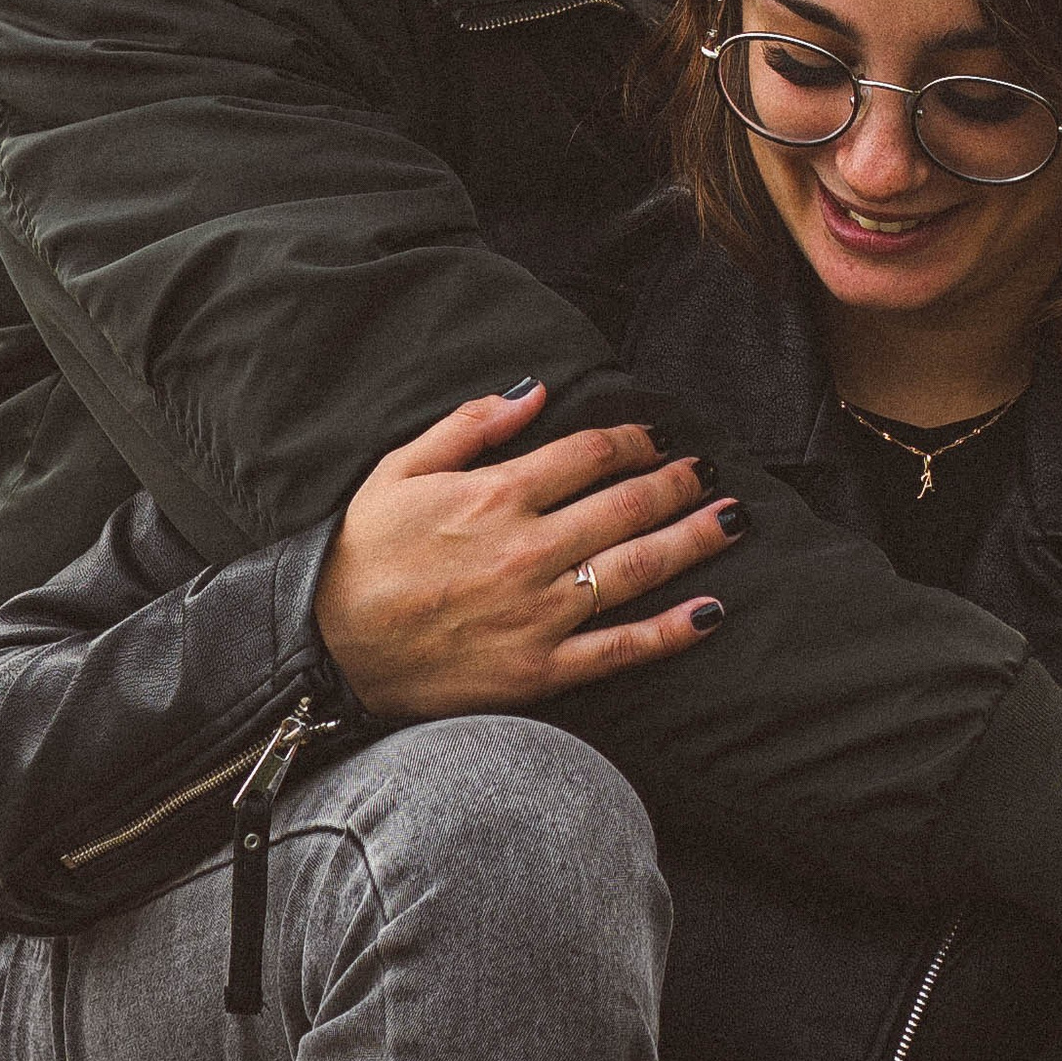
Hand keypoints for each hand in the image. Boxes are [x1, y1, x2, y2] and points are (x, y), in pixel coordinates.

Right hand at [315, 382, 747, 720]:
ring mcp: (537, 614)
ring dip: (694, 539)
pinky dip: (671, 631)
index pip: (588, 454)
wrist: (327, 650)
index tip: (655, 435)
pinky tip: (711, 611)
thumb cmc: (361, 554)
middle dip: (678, 482)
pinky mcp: (539, 672)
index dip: (633, 439)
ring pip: (637, 567)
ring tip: (734, 519)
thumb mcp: (400, 469)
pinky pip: (620, 649)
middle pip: (627, 505)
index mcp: (494, 495)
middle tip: (708, 470)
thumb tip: (536, 388)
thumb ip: (471, 425)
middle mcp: (526, 550)